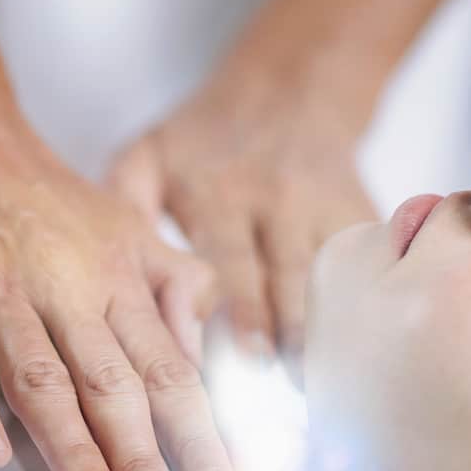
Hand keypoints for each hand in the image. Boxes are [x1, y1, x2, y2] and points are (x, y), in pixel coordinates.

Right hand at [0, 87, 238, 470]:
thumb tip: (203, 347)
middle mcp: (66, 285)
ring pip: (44, 378)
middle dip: (147, 459)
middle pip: (116, 383)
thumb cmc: (38, 189)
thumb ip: (172, 279)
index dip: (200, 435)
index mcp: (117, 273)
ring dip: (75, 448)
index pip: (169, 367)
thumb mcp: (122, 219)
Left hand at [108, 69, 378, 370]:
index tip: (239, 362)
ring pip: (327, 274)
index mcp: (216, 192)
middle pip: (282, 275)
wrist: (291, 87)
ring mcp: (322, 205)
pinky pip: (367, 260)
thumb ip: (125, 206)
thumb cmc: (205, 137)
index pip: (227, 262)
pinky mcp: (360, 209)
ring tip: (321, 379)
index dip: (237, 312)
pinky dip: (367, 303)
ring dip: (324, 328)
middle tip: (283, 383)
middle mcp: (273, 199)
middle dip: (284, 330)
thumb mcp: (152, 153)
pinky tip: (366, 346)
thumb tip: (103, 272)